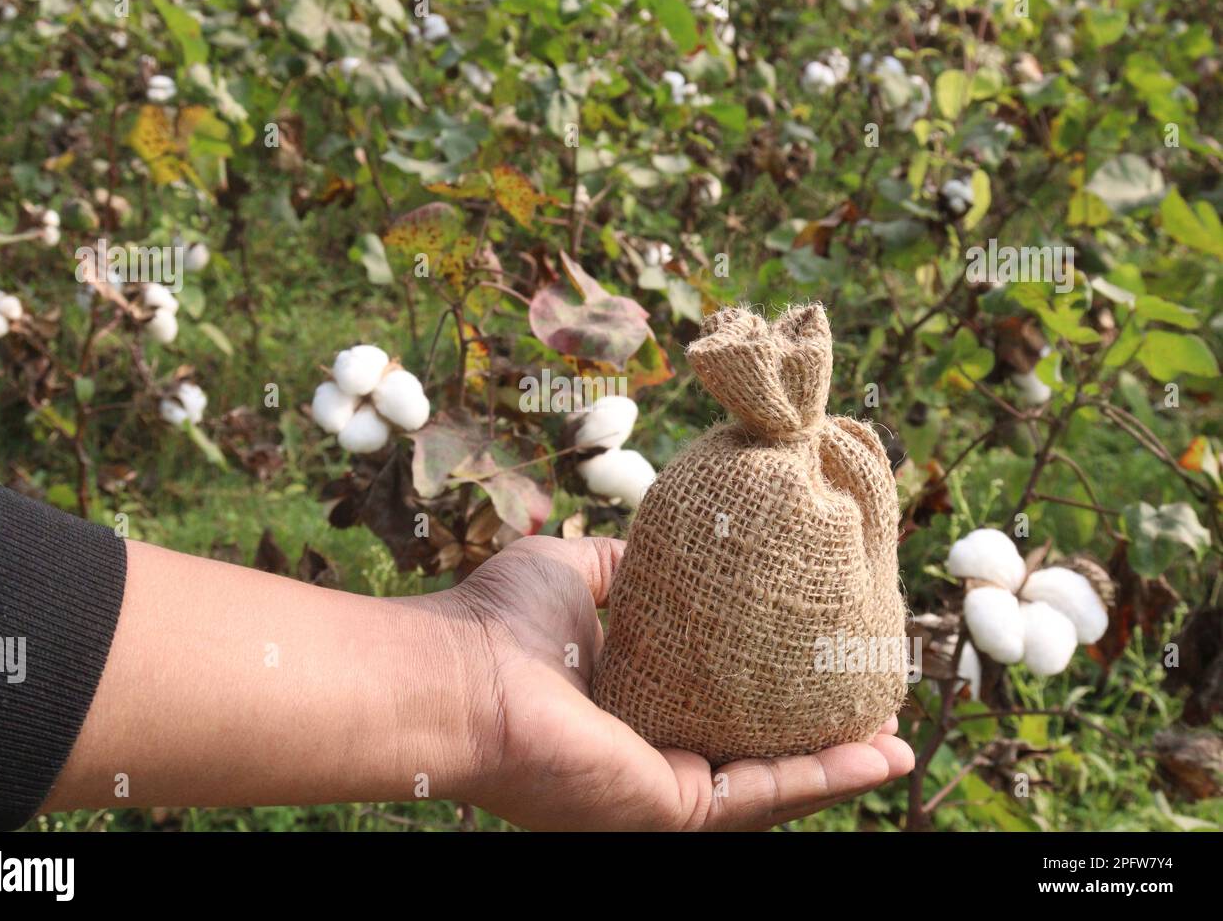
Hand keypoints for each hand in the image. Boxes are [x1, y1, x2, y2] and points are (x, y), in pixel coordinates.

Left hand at [446, 535, 914, 830]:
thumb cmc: (500, 623)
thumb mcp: (578, 575)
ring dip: (838, 765)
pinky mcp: (671, 808)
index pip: (714, 709)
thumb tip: (667, 549)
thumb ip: (625, 569)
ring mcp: (661, 792)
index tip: (821, 662)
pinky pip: (763, 795)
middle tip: (875, 709)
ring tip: (899, 743)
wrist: (459, 674)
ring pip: (771, 783)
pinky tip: (877, 755)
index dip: (770, 690)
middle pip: (753, 754)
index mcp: (627, 710)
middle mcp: (648, 760)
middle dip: (819, 737)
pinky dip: (823, 777)